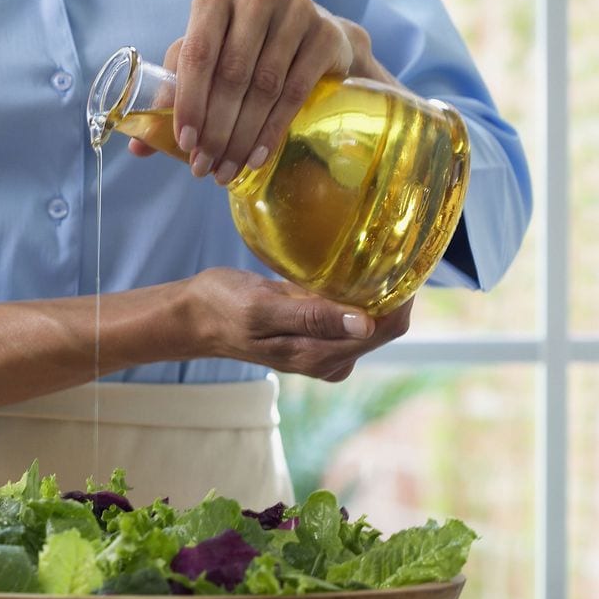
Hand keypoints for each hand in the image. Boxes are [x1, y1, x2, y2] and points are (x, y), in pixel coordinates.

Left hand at [129, 0, 376, 186]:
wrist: (313, 40)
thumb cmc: (245, 51)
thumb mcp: (206, 64)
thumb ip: (174, 95)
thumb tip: (138, 146)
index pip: (197, 53)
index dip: (189, 103)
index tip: (184, 144)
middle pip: (230, 75)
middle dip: (215, 130)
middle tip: (204, 168)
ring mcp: (296, 9)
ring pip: (262, 87)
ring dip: (241, 137)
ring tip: (227, 171)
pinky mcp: (325, 34)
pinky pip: (294, 92)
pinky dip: (272, 131)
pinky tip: (257, 157)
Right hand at [186, 267, 412, 381]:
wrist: (195, 316)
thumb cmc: (223, 308)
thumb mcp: (263, 309)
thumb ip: (312, 318)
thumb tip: (365, 323)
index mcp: (320, 355)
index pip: (385, 329)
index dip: (402, 296)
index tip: (403, 256)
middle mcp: (330, 356)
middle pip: (386, 324)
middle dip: (393, 288)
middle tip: (390, 242)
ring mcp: (325, 345)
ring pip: (372, 316)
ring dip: (376, 286)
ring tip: (373, 248)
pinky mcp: (318, 330)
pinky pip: (353, 310)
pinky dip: (357, 288)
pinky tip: (351, 264)